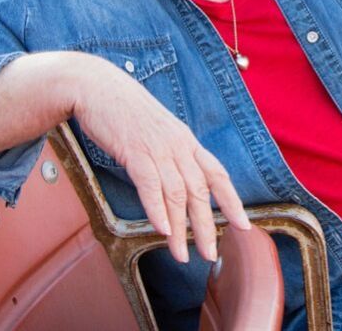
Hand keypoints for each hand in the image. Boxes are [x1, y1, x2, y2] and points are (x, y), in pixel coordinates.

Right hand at [71, 59, 250, 263]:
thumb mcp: (157, 131)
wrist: (97, 86)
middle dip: (207, 226)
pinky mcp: (135, 150)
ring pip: (177, 194)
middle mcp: (179, 145)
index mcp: (186, 141)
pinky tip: (162, 230)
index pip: (218, 174)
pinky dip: (157, 209)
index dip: (232, 201)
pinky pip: (151, 184)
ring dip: (180, 229)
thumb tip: (175, 183)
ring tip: (181, 254)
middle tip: (210, 254)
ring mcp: (158, 147)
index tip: (243, 225)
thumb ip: (170, 154)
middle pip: (200, 191)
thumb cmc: (124, 111)